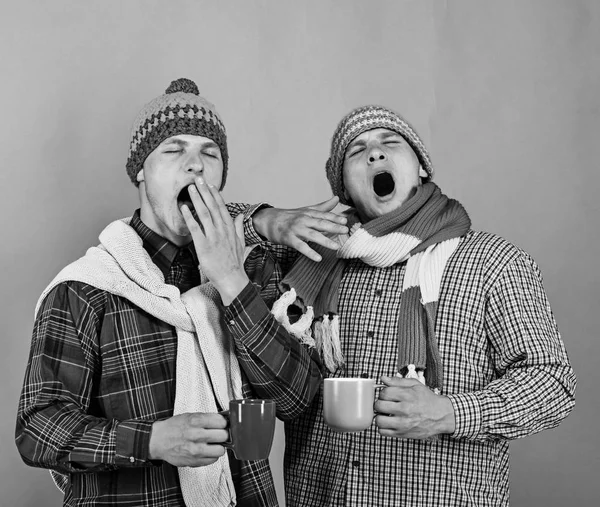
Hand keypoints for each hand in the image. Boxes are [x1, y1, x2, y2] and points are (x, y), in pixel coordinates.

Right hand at [148, 412, 228, 466]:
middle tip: (218, 434)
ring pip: (220, 450)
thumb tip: (224, 421)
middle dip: (222, 434)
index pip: (221, 421)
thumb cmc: (174, 427)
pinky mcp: (194, 462)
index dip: (223, 423)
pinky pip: (212, 460)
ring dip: (218, 447)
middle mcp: (195, 435)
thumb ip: (206, 418)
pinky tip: (206, 451)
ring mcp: (195, 450)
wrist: (158, 440)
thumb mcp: (189, 416)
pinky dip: (211, 456)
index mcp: (195, 420)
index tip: (221, 424)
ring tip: (213, 444)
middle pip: (223, 436)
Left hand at [181, 177, 248, 304]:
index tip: (209, 185)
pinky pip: (195, 228)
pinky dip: (189, 217)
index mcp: (230, 228)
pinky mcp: (204, 246)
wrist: (232, 279)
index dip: (215, 195)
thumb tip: (239, 216)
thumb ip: (238, 227)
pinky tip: (183, 208)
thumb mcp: (240, 242)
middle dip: (205, 191)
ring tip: (190, 188)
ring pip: (204, 213)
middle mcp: (222, 230)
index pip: (222, 207)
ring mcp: (213, 237)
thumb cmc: (234, 262)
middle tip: (198, 179)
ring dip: (197, 199)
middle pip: (212, 206)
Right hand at [252, 197, 348, 261]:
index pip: (323, 215)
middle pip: (320, 223)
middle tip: (345, 230)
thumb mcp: (306, 210)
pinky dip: (309, 252)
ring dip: (324, 240)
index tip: (345, 221)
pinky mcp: (289, 239)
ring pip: (312, 235)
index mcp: (308, 213)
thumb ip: (323, 207)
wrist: (268, 220)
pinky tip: (318, 258)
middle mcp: (303, 220)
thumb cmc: (290, 217)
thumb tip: (336, 198)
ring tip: (336, 247)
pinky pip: (301, 246)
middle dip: (333, 226)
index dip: (334, 217)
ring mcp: (296, 229)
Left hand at [374, 376, 455, 438]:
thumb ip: (397, 381)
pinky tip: (389, 422)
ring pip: (379, 420)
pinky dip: (383, 427)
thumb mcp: (415, 385)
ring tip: (385, 414)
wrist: (441, 416)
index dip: (383, 393)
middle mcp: (405, 410)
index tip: (387, 395)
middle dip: (379, 403)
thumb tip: (383, 379)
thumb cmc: (427, 399)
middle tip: (385, 404)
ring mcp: (403, 423)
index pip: (384, 393)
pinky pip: (383, 432)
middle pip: (379, 406)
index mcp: (407, 396)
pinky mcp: (403, 434)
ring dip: (379, 416)